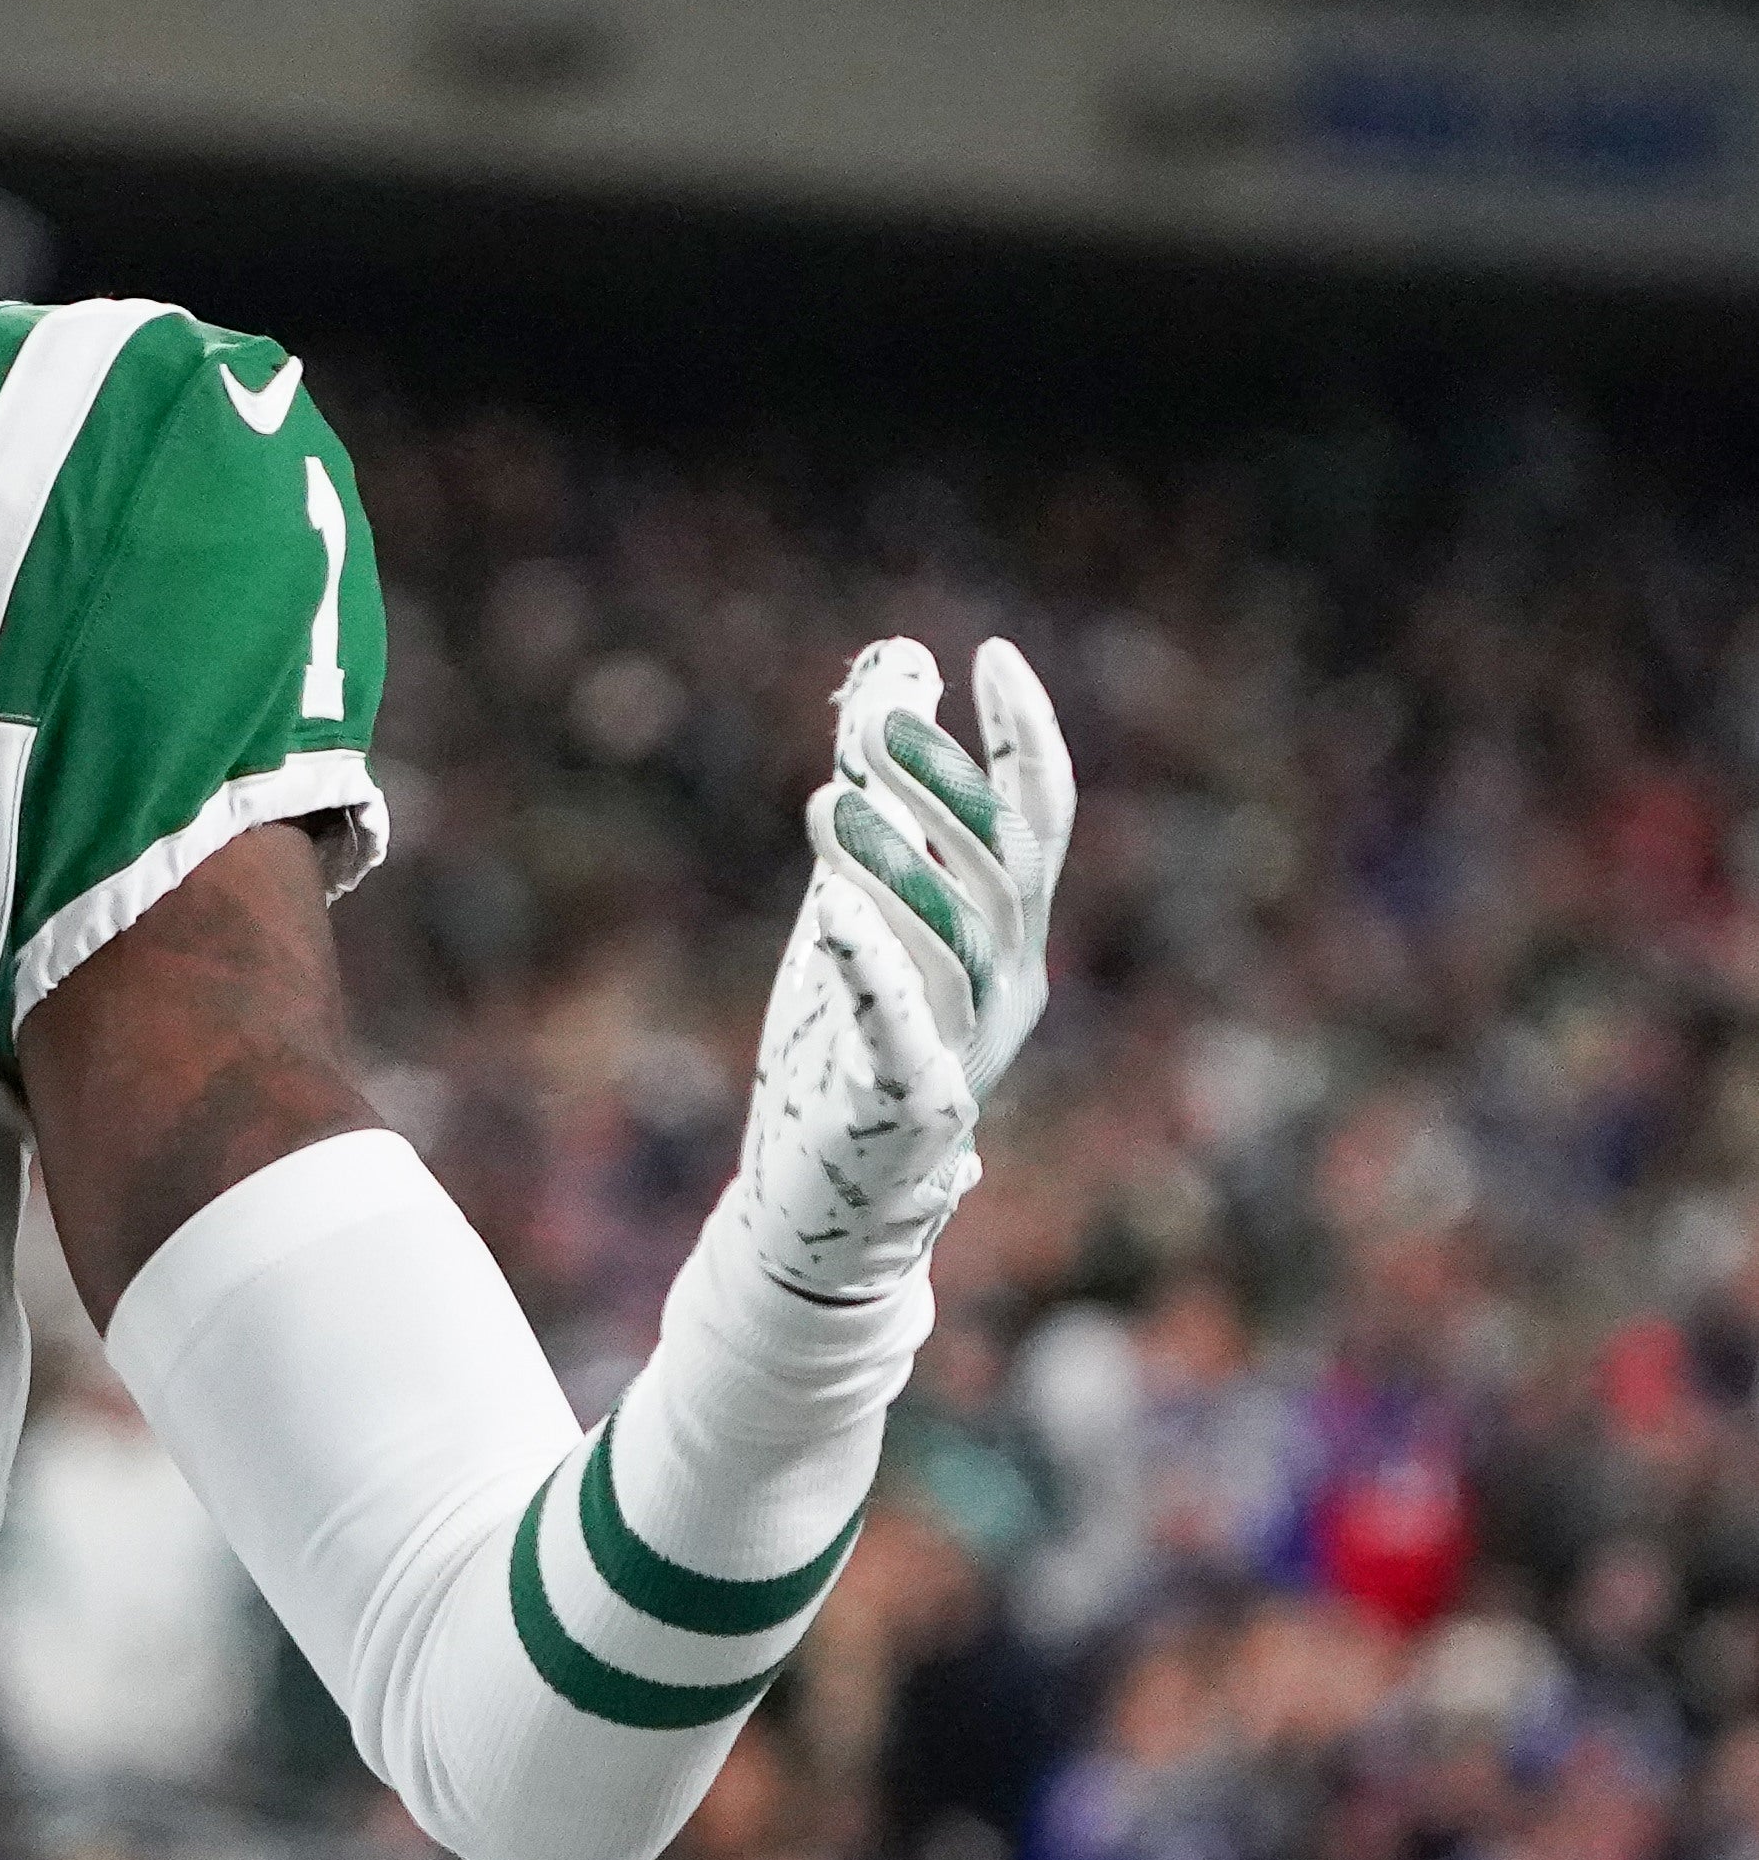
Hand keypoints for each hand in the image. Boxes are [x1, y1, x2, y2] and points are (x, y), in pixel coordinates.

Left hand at [730, 635, 1073, 1302]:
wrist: (821, 1203)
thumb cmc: (847, 1044)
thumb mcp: (861, 898)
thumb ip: (881, 789)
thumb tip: (897, 665)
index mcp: (1006, 939)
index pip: (1037, 824)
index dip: (1024, 740)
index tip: (993, 656)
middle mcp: (1006, 989)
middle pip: (1001, 875)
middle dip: (947, 793)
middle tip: (876, 725)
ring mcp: (965, 1052)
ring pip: (955, 946)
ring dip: (896, 865)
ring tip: (823, 799)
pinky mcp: (906, 1109)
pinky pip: (903, 1035)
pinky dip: (876, 970)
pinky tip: (837, 910)